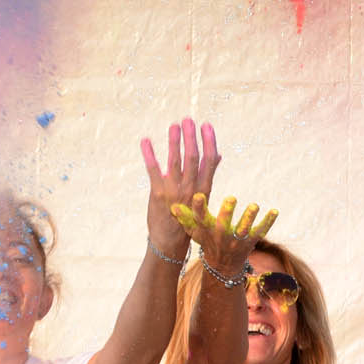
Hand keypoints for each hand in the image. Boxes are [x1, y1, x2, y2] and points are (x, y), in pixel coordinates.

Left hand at [141, 118, 218, 257]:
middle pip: (192, 157)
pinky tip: (145, 141)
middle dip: (190, 137)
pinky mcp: (157, 193)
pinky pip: (153, 170)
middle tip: (188, 120)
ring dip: (174, 141)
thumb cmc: (189, 217)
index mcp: (203, 188)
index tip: (206, 126)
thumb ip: (208, 174)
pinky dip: (149, 154)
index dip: (208, 141)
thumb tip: (218, 154)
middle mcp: (190, 188)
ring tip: (174, 126)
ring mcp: (173, 191)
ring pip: (175, 161)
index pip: (209, 160)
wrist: (171, 242)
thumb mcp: (203, 197)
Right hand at [172, 194, 277, 275]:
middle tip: (231, 197)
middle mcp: (222, 236)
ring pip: (244, 229)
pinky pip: (261, 230)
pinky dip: (268, 222)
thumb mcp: (194, 231)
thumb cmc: (207, 241)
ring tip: (254, 205)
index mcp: (207, 231)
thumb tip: (172, 205)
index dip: (198, 208)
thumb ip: (185, 218)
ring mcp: (238, 239)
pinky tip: (275, 210)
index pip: (200, 219)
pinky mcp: (252, 240)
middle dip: (227, 212)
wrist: (223, 265)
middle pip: (224, 224)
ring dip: (249, 217)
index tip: (198, 195)